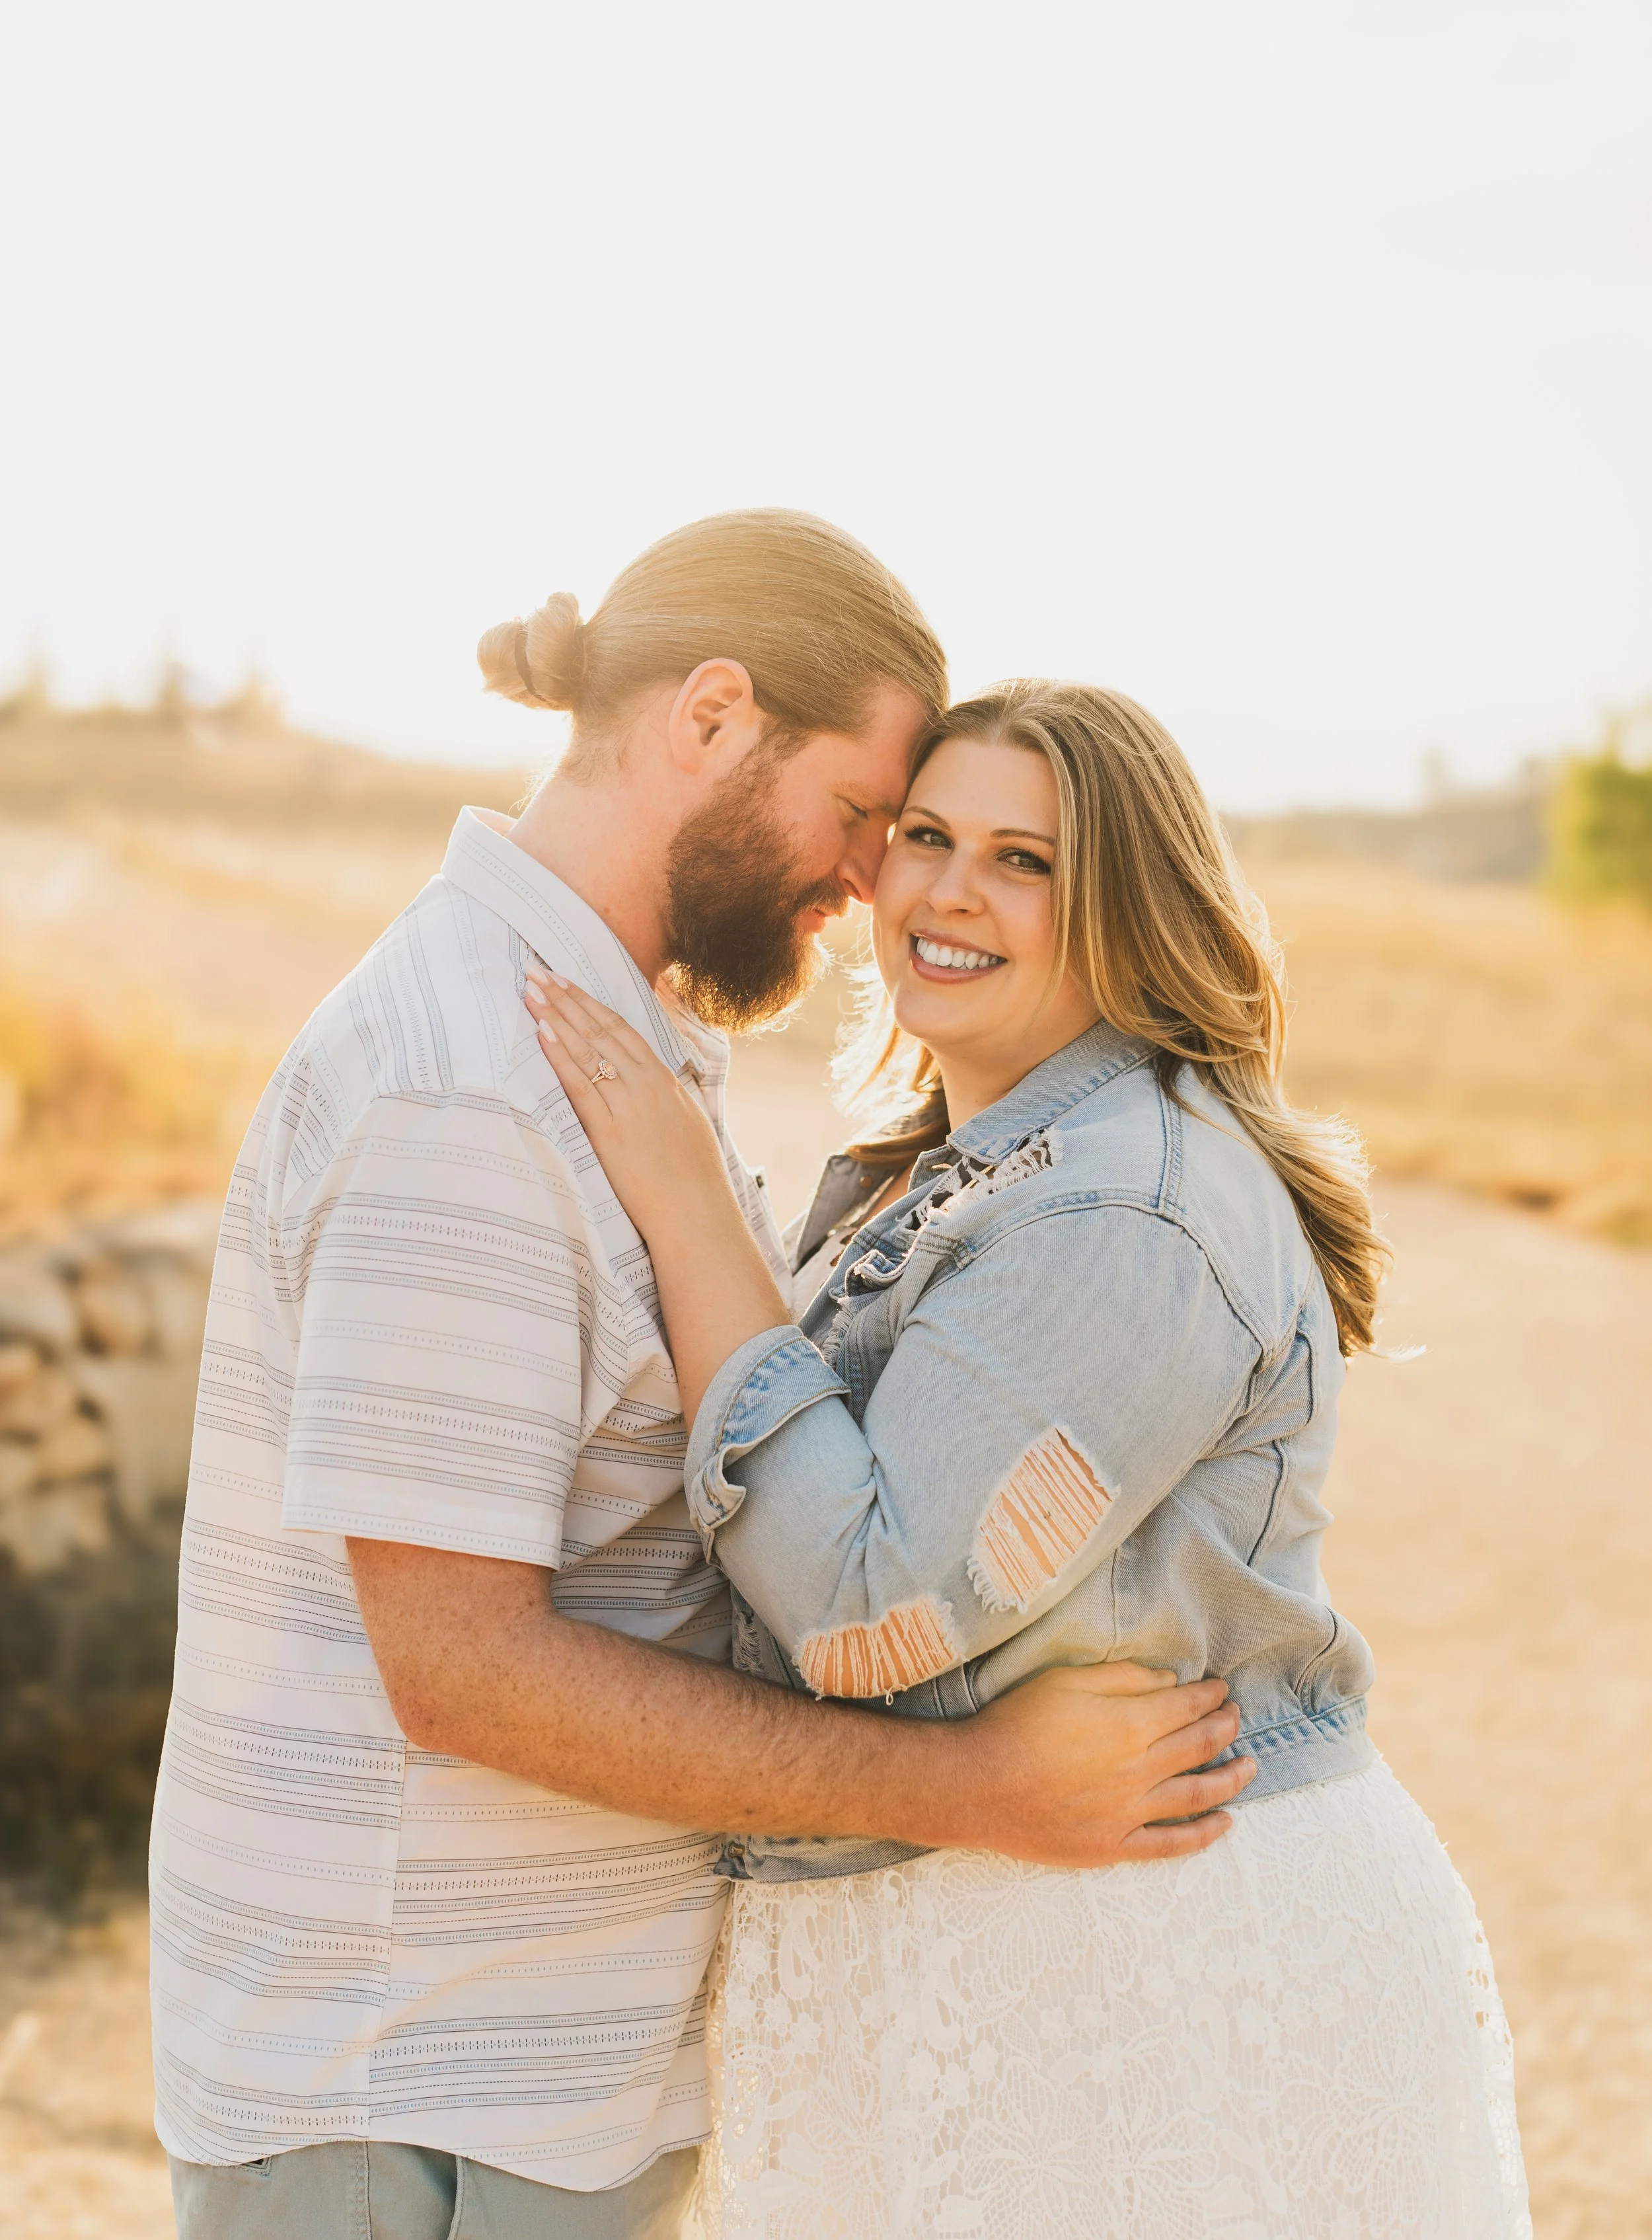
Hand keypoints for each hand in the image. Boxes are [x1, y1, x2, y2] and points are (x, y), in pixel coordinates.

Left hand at [525, 971, 730, 1244]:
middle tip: (538, 970)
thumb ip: (669, 1101)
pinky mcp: (611, 1131)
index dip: (591, 1004)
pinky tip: (543, 1032)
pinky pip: (581, 1084)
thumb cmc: (695, 1182)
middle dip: (567, 997)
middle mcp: (648, 1085)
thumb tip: (655, 1086)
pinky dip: (562, 1055)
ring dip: (557, 1015)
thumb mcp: (689, 1127)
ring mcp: (630, 1106)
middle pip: (602, 1029)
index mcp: (667, 1082)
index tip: (567, 982)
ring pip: (589, 1048)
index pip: (624, 1030)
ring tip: (531, 989)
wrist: (697, 1217)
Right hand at [949, 1662, 1253, 1866]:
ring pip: (1196, 1795)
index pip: (1185, 1707)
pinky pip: (1171, 1845)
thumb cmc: (1015, 1724)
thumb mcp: (1064, 1681)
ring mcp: (1128, 1813)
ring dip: (1230, 1779)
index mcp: (1127, 1724)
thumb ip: (1122, 1678)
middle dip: (1224, 1728)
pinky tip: (1225, 1823)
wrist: (977, 1785)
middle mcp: (1137, 1770)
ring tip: (1250, 1766)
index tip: (1222, 1690)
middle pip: (1198, 1746)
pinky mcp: (1114, 1845)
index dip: (1210, 1696)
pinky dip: (1204, 1835)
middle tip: (1236, 1717)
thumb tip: (1170, 1683)